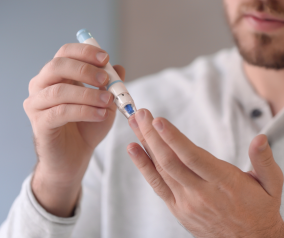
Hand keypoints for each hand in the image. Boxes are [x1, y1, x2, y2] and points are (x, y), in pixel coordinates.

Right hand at [23, 43, 124, 216]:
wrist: (74, 157)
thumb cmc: (87, 127)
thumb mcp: (104, 103)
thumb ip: (109, 86)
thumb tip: (119, 68)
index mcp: (55, 76)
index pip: (64, 53)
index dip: (84, 52)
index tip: (105, 58)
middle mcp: (40, 86)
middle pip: (57, 66)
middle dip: (84, 70)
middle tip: (106, 80)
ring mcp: (36, 105)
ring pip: (59, 91)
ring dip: (88, 94)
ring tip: (108, 102)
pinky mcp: (39, 124)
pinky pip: (61, 112)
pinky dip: (84, 111)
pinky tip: (100, 115)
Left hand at [127, 109, 283, 237]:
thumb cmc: (260, 210)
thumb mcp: (272, 186)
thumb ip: (264, 161)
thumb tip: (260, 139)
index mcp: (223, 182)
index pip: (193, 157)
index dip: (173, 139)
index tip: (158, 121)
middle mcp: (201, 192)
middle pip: (170, 160)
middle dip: (152, 135)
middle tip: (140, 114)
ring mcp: (186, 202)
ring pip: (161, 170)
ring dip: (145, 145)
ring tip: (134, 124)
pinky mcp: (178, 208)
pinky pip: (157, 185)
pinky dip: (143, 167)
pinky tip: (134, 150)